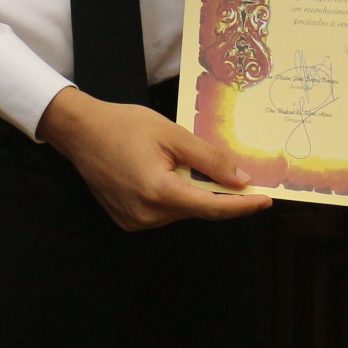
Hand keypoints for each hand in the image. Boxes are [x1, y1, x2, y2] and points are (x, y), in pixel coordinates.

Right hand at [37, 87, 275, 229]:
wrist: (80, 131)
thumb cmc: (124, 125)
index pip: (212, 208)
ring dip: (189, 192)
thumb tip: (240, 180)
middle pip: (196, 209)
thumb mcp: (172, 134)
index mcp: (159, 193)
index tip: (266, 200)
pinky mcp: (127, 221)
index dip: (242, 206)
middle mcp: (147, 215)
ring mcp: (135, 221)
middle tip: (225, 168)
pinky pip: (162, 212)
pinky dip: (172, 196)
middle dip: (213, 191)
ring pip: (180, 210)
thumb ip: (208, 159)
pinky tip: (160, 172)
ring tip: (173, 161)